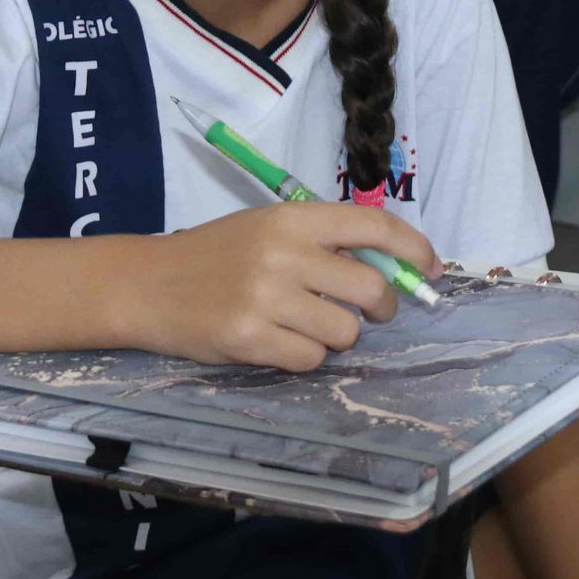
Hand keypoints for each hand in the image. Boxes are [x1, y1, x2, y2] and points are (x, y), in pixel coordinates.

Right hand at [125, 202, 439, 371]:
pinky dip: (304, 358)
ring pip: (345, 332)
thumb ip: (320, 243)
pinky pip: (311, 360)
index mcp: (291, 218)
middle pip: (370, 289)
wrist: (147, 284)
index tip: (431, 270)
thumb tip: (389, 273)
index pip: (372, 225)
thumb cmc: (214, 255)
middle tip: (367, 312)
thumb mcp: (266, 229)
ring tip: (304, 326)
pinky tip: (277, 343)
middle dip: (380, 308)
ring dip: (336, 337)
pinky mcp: (250, 338)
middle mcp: (283, 253)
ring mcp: (266, 297)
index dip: (413, 248)